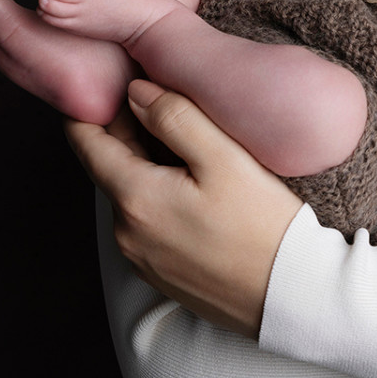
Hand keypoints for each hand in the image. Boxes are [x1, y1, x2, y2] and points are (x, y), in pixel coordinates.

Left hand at [65, 79, 304, 337]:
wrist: (291, 297)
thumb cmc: (264, 226)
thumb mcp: (225, 159)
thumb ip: (175, 117)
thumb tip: (134, 91)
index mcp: (135, 198)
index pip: (85, 141)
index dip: (91, 105)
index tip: (109, 80)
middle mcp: (126, 232)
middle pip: (108, 166)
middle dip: (125, 130)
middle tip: (156, 96)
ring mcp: (140, 257)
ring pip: (128, 193)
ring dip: (144, 165)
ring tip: (183, 140)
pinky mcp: (159, 274)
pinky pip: (144, 222)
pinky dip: (157, 196)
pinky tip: (193, 186)